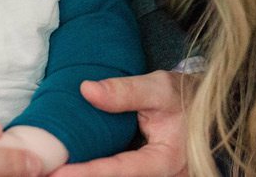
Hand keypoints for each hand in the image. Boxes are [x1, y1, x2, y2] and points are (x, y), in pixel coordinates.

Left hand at [51, 70, 192, 176]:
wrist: (209, 110)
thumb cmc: (186, 98)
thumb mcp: (159, 87)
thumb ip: (125, 91)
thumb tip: (86, 90)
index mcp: (165, 161)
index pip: (120, 169)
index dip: (88, 172)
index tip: (57, 172)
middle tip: (46, 172)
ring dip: (86, 174)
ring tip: (53, 169)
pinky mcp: (143, 172)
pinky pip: (118, 173)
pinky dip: (96, 171)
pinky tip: (71, 166)